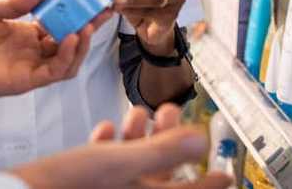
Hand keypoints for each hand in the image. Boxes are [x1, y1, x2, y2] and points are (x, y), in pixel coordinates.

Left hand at [0, 0, 109, 102]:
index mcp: (27, 33)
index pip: (62, 23)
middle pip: (71, 41)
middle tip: (105, 8)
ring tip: (88, 24)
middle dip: (90, 26)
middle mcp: (33, 51)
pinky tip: (72, 38)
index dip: (79, 12)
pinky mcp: (25, 80)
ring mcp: (31, 67)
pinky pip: (54, 72)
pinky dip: (67, 56)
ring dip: (82, 43)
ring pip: (69, 59)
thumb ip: (18, 2)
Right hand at [9, 103, 232, 187]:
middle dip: (168, 140)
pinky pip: (106, 171)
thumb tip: (202, 142)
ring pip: (133, 168)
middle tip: (173, 112)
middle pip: (160, 174)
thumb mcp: (120, 163)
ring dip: (138, 137)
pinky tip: (106, 131)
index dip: (208, 182)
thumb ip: (162, 150)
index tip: (226, 174)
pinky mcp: (84, 188)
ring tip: (138, 111)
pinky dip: (110, 148)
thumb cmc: (66, 187)